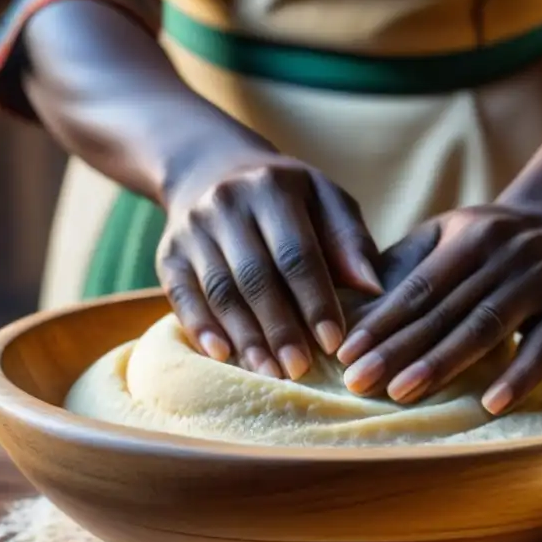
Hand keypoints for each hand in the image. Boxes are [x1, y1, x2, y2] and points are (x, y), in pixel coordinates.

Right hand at [157, 145, 381, 380]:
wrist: (210, 169)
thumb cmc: (285, 196)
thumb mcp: (324, 199)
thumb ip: (350, 240)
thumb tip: (374, 289)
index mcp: (273, 187)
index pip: (296, 252)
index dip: (315, 300)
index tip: (333, 342)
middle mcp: (227, 204)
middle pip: (255, 276)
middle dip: (280, 327)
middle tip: (300, 369)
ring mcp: (192, 229)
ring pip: (220, 291)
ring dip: (245, 336)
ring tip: (270, 372)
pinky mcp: (168, 254)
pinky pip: (182, 296)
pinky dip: (202, 328)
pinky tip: (223, 356)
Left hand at [336, 204, 541, 414]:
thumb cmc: (487, 239)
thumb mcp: (446, 233)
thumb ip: (406, 264)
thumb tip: (352, 308)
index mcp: (468, 237)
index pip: (417, 287)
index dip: (381, 322)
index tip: (346, 354)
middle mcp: (504, 256)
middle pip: (444, 310)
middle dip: (398, 349)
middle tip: (358, 383)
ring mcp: (539, 282)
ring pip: (485, 327)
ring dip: (442, 364)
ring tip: (402, 392)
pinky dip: (519, 377)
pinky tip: (491, 405)